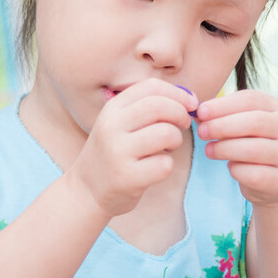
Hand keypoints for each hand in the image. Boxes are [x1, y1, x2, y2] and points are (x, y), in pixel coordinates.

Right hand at [67, 79, 196, 216]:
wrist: (86, 190)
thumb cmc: (114, 153)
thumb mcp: (120, 123)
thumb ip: (148, 107)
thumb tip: (190, 99)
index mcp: (112, 109)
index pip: (151, 87)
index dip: (178, 93)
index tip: (190, 105)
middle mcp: (112, 127)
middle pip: (160, 106)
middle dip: (181, 114)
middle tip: (183, 126)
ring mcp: (118, 152)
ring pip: (166, 134)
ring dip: (176, 140)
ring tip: (167, 148)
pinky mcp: (127, 178)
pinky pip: (165, 164)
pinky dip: (167, 165)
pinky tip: (155, 168)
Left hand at [197, 90, 277, 207]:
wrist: (274, 180)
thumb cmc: (250, 145)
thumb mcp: (239, 126)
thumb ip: (221, 116)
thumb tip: (196, 112)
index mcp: (275, 108)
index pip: (250, 99)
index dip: (223, 105)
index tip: (201, 112)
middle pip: (253, 122)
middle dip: (222, 126)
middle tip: (202, 132)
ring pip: (252, 149)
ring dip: (224, 149)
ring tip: (209, 150)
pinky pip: (253, 174)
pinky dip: (236, 170)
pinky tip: (230, 167)